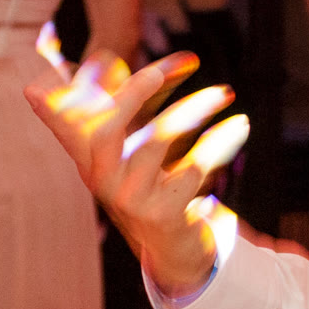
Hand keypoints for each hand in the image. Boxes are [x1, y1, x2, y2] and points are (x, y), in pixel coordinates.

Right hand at [25, 51, 247, 296]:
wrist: (173, 248)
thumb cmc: (151, 187)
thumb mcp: (129, 149)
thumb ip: (119, 105)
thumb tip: (103, 59)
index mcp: (91, 161)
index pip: (69, 124)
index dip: (70, 94)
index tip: (84, 62)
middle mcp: (104, 181)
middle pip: (105, 132)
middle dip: (131, 94)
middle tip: (158, 70)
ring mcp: (132, 199)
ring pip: (158, 140)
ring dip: (194, 109)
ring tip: (223, 92)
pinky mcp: (164, 213)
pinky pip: (195, 166)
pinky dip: (220, 140)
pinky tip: (239, 126)